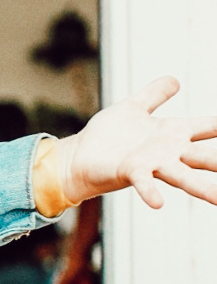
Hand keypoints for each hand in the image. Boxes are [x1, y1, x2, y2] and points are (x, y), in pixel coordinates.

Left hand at [53, 78, 216, 210]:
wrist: (79, 155)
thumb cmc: (107, 135)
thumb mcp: (133, 107)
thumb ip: (154, 95)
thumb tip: (175, 80)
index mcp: (172, 133)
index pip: (207, 127)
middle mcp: (169, 152)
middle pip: (206, 157)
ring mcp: (153, 164)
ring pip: (184, 176)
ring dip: (204, 188)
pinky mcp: (131, 172)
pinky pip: (145, 184)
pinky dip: (151, 193)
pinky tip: (159, 203)